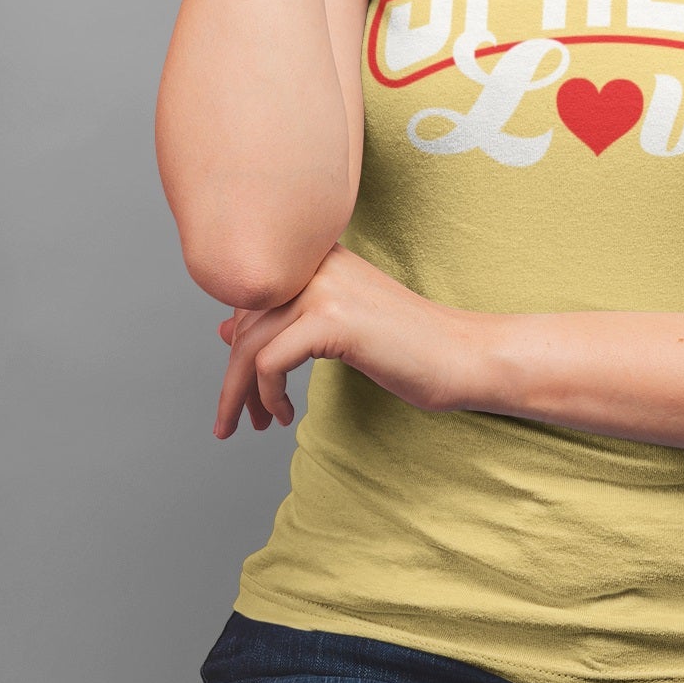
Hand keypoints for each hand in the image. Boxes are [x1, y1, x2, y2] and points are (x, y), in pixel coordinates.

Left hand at [211, 243, 480, 437]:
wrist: (461, 354)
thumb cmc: (408, 344)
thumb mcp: (337, 327)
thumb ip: (285, 321)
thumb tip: (222, 330)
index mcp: (320, 257)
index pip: (251, 298)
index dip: (237, 345)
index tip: (239, 388)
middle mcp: (317, 263)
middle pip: (245, 321)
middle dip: (232, 378)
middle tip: (233, 421)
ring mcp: (324, 288)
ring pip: (248, 344)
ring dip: (240, 395)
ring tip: (253, 425)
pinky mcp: (333, 320)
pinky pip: (269, 362)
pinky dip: (267, 396)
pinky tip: (283, 416)